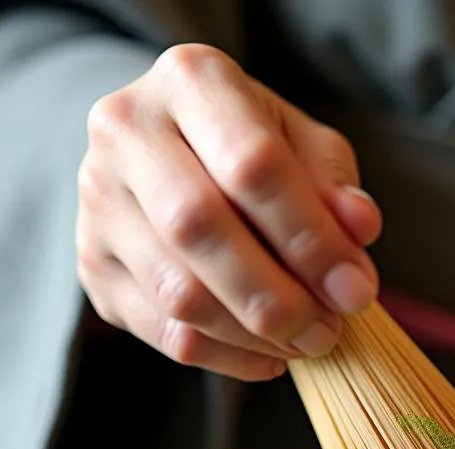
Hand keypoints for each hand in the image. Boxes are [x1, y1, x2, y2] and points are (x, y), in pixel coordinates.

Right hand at [76, 44, 381, 380]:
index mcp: (190, 82)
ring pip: (179, 293)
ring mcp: (99, 203)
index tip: (357, 290)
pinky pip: (167, 334)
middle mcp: (126, 132)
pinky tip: (272, 356)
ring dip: (256, 335)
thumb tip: (359, 229)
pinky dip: (231, 359)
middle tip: (329, 330)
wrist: (173, 155)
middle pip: (199, 228)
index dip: (312, 239)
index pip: (253, 165)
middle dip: (278, 298)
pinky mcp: (95, 268)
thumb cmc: (254, 149)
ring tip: (307, 342)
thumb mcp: (306, 147)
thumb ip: (335, 186)